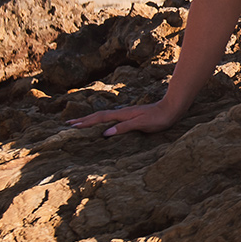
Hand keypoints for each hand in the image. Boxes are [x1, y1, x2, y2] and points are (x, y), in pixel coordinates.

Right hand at [67, 99, 181, 137]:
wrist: (172, 108)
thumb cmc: (158, 118)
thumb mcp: (141, 124)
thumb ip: (124, 128)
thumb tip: (105, 133)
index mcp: (122, 115)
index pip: (99, 119)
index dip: (85, 123)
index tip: (72, 126)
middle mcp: (122, 113)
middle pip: (98, 116)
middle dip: (83, 120)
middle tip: (68, 124)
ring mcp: (126, 114)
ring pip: (104, 117)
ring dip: (91, 120)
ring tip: (80, 123)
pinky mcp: (131, 117)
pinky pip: (111, 119)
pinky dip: (102, 121)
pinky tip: (102, 125)